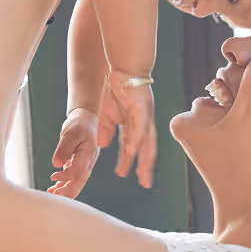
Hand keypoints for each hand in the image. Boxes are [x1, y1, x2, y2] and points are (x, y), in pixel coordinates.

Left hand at [49, 108, 99, 197]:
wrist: (84, 120)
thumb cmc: (79, 124)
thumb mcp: (70, 133)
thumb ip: (64, 148)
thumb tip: (57, 164)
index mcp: (89, 154)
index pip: (78, 171)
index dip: (66, 176)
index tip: (53, 177)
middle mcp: (88, 162)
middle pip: (79, 182)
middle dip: (67, 191)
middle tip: (53, 196)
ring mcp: (83, 165)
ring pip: (76, 183)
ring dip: (64, 191)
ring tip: (51, 194)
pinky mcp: (77, 165)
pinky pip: (71, 179)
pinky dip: (63, 185)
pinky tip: (53, 189)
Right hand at [97, 71, 157, 188]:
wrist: (122, 68)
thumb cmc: (116, 89)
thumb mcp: (107, 114)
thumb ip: (105, 130)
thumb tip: (103, 146)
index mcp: (135, 125)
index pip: (137, 147)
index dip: (137, 163)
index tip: (137, 178)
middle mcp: (144, 123)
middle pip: (147, 148)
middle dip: (146, 166)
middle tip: (145, 183)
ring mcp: (145, 116)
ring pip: (146, 141)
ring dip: (142, 158)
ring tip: (139, 173)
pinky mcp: (143, 108)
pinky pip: (140, 128)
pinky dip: (136, 141)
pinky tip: (132, 152)